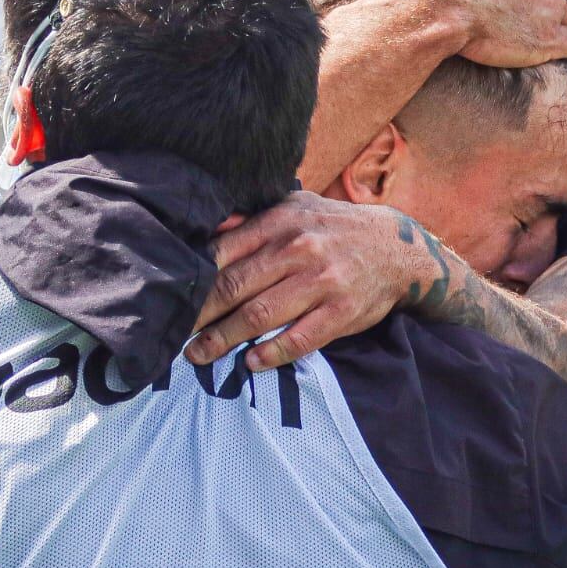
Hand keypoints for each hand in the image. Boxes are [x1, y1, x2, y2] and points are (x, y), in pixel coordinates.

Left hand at [188, 193, 428, 370]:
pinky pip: (299, 339)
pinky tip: (250, 362)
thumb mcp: (296, 206)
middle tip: (172, 334)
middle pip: (234, 287)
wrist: (397, 247)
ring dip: (223, 339)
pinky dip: (270, 353)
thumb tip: (207, 229)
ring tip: (198, 354)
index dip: (192, 279)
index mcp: (280, 221)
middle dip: (199, 315)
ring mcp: (321, 282)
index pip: (223, 252)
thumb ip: (252, 219)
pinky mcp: (341, 312)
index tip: (169, 298)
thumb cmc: (333, 227)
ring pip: (259, 316)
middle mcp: (298, 250)